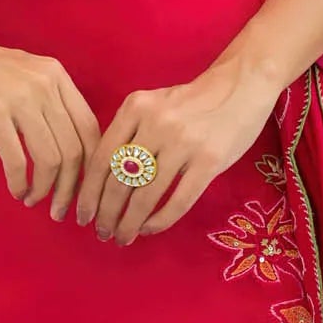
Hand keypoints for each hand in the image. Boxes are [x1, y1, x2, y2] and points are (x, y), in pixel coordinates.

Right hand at [0, 13, 101, 219]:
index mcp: (57, 76)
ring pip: (51, 159)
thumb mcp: (25, 73)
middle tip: (60, 208)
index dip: (91, 166)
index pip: (90, 129)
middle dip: (71, 188)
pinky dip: (20, 183)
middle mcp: (45, 85)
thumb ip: (48, 100)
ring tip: (34, 201)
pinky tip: (16, 191)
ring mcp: (20, 98)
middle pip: (75, 149)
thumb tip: (67, 146)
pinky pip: (17, 160)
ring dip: (45, 190)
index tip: (83, 189)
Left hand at [75, 63, 280, 245]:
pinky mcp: (209, 160)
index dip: (88, 193)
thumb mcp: (151, 105)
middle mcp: (156, 124)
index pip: (101, 159)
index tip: (82, 215)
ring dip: (130, 222)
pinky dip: (159, 221)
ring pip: (146, 195)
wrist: (241, 86)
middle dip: (106, 213)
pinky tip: (149, 229)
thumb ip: (128, 134)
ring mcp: (184, 142)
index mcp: (135, 108)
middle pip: (119, 180)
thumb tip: (101, 181)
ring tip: (123, 237)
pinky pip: (178, 201)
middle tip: (102, 232)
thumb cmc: (190, 102)